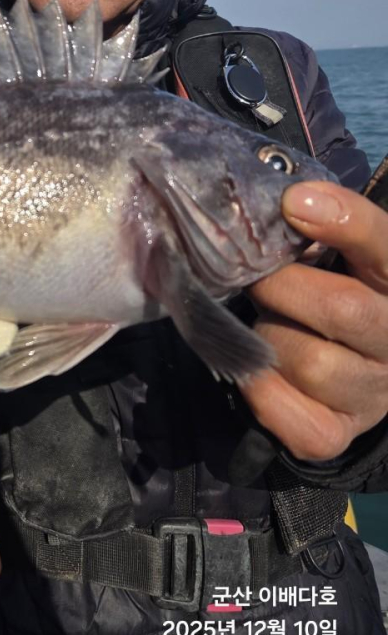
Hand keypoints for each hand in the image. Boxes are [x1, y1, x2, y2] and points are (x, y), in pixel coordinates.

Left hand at [241, 181, 387, 461]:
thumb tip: (281, 204)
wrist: (345, 362)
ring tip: (272, 326)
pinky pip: (290, 416)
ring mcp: (376, 392)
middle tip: (260, 280)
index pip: (385, 245)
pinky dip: (262, 391)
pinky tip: (265, 371)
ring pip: (311, 363)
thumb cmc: (328, 287)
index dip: (344, 221)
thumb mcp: (332, 252)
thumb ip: (313, 229)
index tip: (294, 201)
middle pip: (343, 310)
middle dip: (282, 288)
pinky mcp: (338, 433)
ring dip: (271, 339)